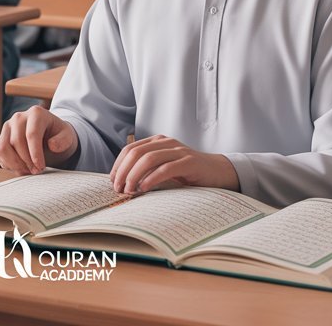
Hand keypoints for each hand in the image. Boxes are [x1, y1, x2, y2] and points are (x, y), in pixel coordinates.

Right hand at [0, 106, 78, 174]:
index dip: (35, 153)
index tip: (40, 167)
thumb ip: (63, 140)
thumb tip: (52, 145)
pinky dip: (8, 165)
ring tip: (28, 171)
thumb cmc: (58, 135)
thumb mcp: (67, 136)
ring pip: (3, 148)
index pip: (31, 134)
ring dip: (15, 164)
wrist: (50, 134)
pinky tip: (21, 168)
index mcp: (36, 113)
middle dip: (26, 161)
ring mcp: (8, 126)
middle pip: (16, 142)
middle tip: (37, 171)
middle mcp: (19, 117)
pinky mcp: (2, 137)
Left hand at [110, 135, 239, 193]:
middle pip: (135, 153)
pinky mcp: (189, 162)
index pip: (130, 149)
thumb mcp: (164, 167)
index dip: (118, 165)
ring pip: (148, 159)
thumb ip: (148, 170)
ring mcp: (178, 151)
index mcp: (157, 141)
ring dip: (134, 176)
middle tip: (118, 188)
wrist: (218, 172)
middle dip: (123, 171)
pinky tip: (144, 189)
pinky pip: (165, 169)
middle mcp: (166, 142)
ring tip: (129, 190)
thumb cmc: (188, 172)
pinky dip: (151, 179)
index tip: (113, 181)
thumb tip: (123, 182)